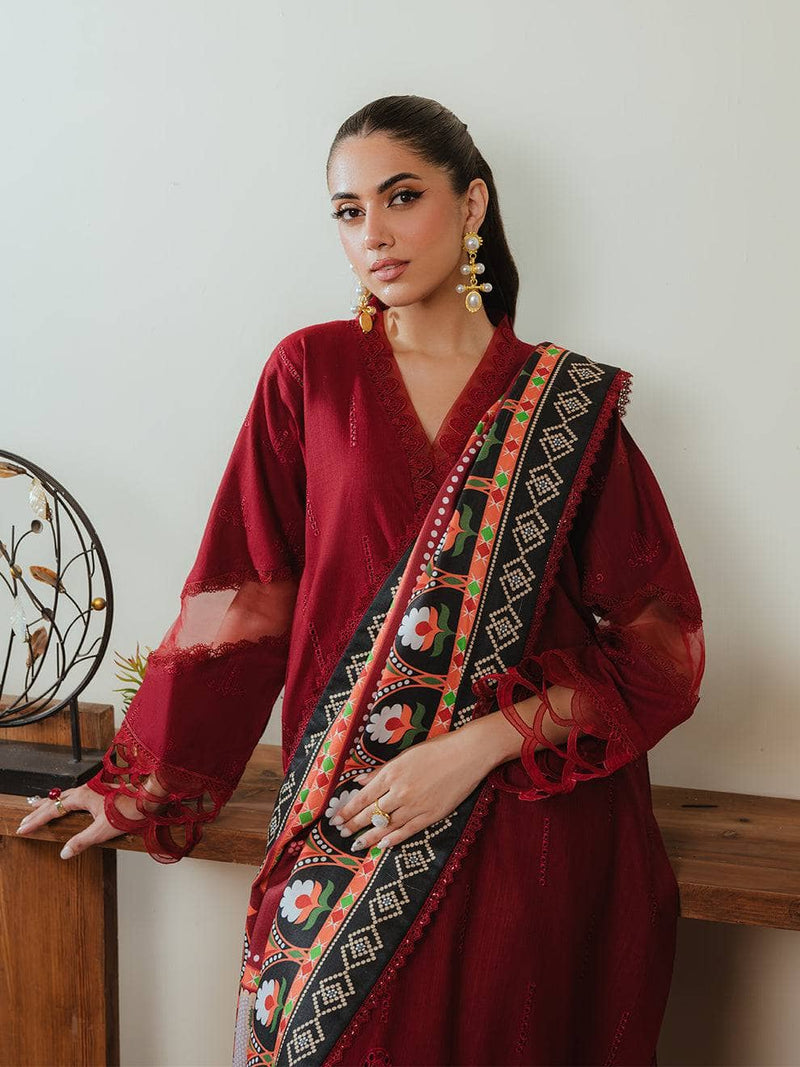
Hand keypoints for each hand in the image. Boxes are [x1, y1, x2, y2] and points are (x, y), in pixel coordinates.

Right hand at [15, 775, 167, 858]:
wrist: (153, 795)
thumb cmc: (132, 809)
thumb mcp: (103, 830)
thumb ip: (82, 841)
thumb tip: (64, 852)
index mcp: (83, 796)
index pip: (53, 810)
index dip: (37, 820)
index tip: (23, 828)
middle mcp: (88, 789)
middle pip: (57, 800)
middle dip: (40, 810)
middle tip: (25, 818)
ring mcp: (96, 787)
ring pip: (67, 795)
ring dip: (53, 802)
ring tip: (40, 806)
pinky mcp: (104, 789)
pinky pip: (79, 794)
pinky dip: (67, 799)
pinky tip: (71, 802)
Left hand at [329, 724, 494, 852]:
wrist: (467, 754)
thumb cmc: (437, 749)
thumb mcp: (405, 755)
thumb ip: (382, 771)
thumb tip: (360, 780)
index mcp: (392, 773)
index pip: (362, 797)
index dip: (347, 810)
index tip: (335, 819)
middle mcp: (400, 791)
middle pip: (370, 814)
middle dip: (353, 825)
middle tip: (341, 834)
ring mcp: (415, 805)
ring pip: (386, 826)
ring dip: (369, 836)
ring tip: (356, 843)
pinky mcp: (430, 815)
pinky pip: (407, 831)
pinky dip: (393, 839)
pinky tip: (382, 845)